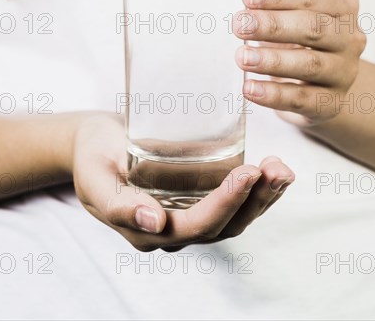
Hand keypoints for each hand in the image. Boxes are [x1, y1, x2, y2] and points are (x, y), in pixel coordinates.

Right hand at [72, 114, 294, 251]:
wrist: (94, 143)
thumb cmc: (92, 156)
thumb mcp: (95, 177)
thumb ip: (118, 204)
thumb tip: (154, 224)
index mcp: (146, 231)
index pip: (195, 225)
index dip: (225, 203)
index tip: (248, 173)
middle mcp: (172, 229)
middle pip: (223, 226)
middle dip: (255, 200)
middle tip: (276, 169)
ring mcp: (186, 213)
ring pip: (234, 218)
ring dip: (263, 197)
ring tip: (283, 169)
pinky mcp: (196, 195)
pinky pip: (231, 202)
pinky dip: (256, 189)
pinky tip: (272, 170)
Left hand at [234, 0, 365, 123]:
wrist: (322, 87)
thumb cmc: (300, 40)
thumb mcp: (289, 13)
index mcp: (341, 4)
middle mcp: (350, 37)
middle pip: (313, 28)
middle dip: (273, 25)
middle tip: (239, 25)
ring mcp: (344, 72)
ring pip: (310, 64)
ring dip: (272, 60)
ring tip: (241, 57)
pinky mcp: (331, 103)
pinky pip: (302, 99)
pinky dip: (274, 94)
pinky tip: (250, 89)